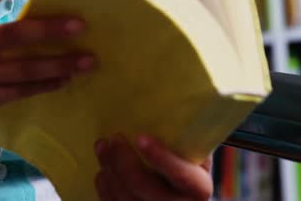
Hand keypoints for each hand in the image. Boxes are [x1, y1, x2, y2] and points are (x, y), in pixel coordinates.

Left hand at [94, 135, 212, 200]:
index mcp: (198, 188)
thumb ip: (187, 137)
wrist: (180, 194)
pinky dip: (104, 186)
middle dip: (122, 160)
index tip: (141, 137)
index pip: (180, 175)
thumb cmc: (187, 163)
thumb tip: (174, 109)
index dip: (160, 157)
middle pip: (142, 186)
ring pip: (123, 196)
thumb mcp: (196, 152)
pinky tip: (103, 170)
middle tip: (114, 138)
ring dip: (109, 169)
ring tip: (103, 146)